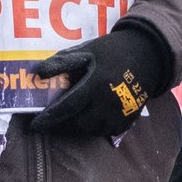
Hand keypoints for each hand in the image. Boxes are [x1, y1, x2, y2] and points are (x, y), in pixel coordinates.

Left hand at [32, 24, 170, 138]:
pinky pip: (107, 130)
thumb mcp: (86, 51)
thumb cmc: (111, 52)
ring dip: (81, 124)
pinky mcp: (129, 119)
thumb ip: (62, 62)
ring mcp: (120, 113)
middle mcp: (108, 102)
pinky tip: (94, 113)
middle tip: (58, 116)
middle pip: (78, 123)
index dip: (48, 118)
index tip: (34, 125)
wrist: (147, 55)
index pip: (66, 107)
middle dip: (65, 122)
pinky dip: (97, 125)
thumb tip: (37, 72)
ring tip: (77, 112)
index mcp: (95, 83)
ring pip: (92, 129)